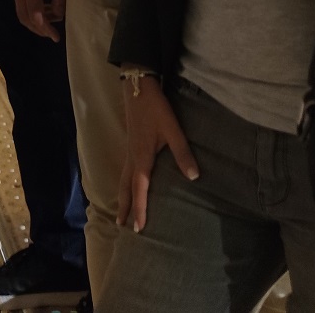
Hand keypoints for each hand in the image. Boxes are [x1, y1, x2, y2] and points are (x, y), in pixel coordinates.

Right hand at [10, 0, 66, 40]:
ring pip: (20, 11)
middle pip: (24, 18)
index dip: (45, 30)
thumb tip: (59, 16)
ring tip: (50, 20)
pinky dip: (29, 10)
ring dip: (34, 20)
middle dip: (38, 29)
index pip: (35, 16)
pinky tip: (42, 7)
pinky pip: (19, 2)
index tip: (56, 38)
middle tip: (53, 33)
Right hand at [119, 77, 198, 231]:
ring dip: (121, 196)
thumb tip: (193, 177)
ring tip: (120, 210)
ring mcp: (129, 150)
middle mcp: (132, 157)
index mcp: (142, 158)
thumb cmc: (156, 108)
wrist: (138, 87)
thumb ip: (182, 153)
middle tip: (121, 225)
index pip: (139, 190)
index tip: (139, 229)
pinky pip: (124, 170)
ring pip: (122, 179)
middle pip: (125, 188)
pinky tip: (127, 183)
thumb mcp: (172, 130)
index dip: (139, 209)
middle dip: (124, 207)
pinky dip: (123, 183)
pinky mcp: (130, 143)